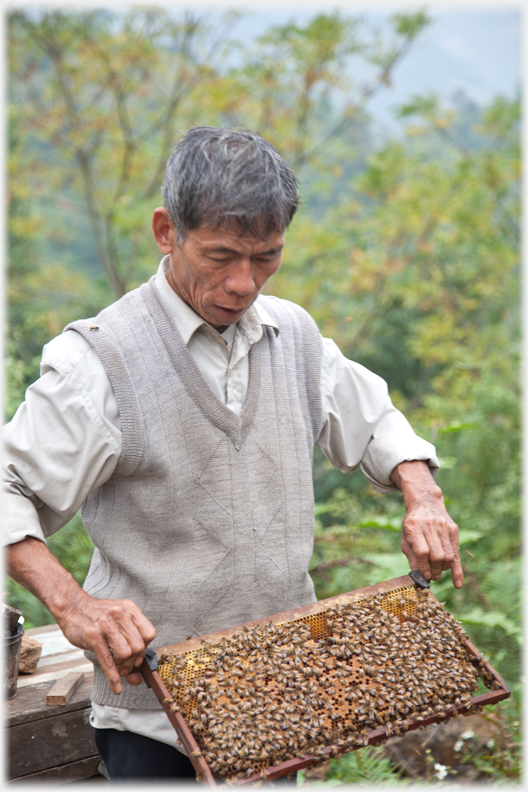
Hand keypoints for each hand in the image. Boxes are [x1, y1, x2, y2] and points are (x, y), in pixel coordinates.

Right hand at [7, 537, 155, 694]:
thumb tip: (137, 679)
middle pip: (138, 646)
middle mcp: (120, 614)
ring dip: (123, 666)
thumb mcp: (117, 623)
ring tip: (117, 666)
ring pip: (126, 654)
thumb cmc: (97, 616)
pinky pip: (108, 661)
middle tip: (125, 664)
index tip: (137, 654)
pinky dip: (113, 678)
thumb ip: (129, 646)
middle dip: (134, 661)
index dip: (145, 648)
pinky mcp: (93, 636)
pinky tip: (116, 688)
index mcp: (129, 609)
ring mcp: (106, 625)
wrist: (72, 606)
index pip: (149, 634)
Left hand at [390, 461, 462, 587]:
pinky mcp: (454, 529)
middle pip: (437, 555)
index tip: (423, 576)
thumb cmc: (412, 523)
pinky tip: (457, 583)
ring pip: (448, 556)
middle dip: (434, 570)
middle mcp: (430, 526)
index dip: (424, 567)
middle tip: (431, 576)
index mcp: (414, 526)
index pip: (422, 552)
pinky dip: (457, 570)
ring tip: (438, 572)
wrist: (426, 502)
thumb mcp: (405, 537)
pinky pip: (457, 553)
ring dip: (443, 569)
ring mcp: (443, 527)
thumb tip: (417, 576)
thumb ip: (411, 556)